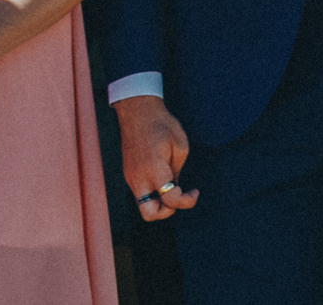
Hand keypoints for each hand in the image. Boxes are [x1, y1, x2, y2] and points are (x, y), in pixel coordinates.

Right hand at [112, 94, 198, 221]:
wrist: (137, 108)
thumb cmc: (161, 124)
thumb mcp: (179, 146)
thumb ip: (176, 172)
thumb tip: (173, 185)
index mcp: (154, 170)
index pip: (171, 200)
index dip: (187, 201)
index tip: (194, 191)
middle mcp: (138, 177)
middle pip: (149, 213)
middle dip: (166, 211)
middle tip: (176, 196)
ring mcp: (130, 175)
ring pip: (142, 203)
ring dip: (158, 201)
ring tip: (170, 186)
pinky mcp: (128, 171)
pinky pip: (140, 191)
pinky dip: (152, 191)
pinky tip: (161, 177)